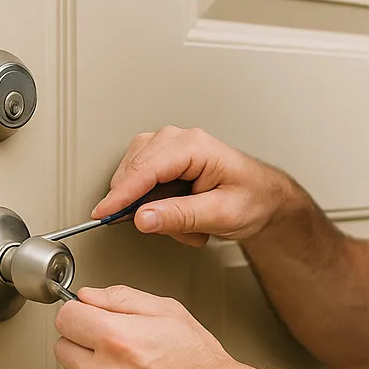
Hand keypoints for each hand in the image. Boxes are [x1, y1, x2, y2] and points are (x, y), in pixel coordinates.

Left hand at [53, 285, 252, 368]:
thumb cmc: (200, 364)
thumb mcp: (169, 312)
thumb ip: (122, 298)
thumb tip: (89, 297)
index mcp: (116, 339)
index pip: (65, 317)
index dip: (81, 313)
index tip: (89, 317)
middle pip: (63, 347)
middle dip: (85, 341)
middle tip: (116, 344)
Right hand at [92, 126, 289, 246]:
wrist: (265, 198)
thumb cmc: (253, 199)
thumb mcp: (221, 214)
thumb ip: (180, 216)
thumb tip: (142, 217)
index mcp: (195, 146)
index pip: (146, 168)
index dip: (121, 194)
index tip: (103, 213)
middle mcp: (179, 140)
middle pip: (135, 171)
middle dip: (148, 207)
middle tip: (178, 228)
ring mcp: (169, 148)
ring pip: (135, 179)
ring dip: (155, 208)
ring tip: (187, 222)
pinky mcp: (164, 161)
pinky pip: (142, 184)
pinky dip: (157, 206)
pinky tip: (181, 214)